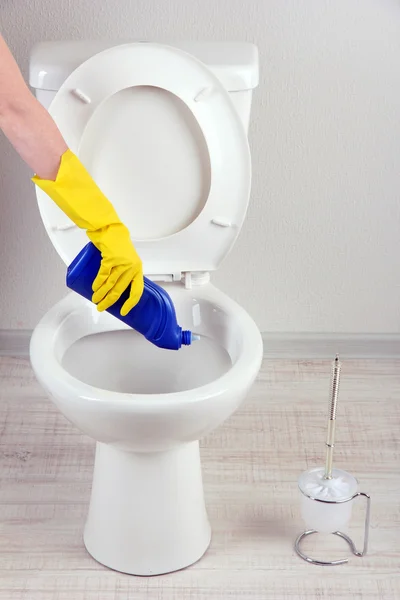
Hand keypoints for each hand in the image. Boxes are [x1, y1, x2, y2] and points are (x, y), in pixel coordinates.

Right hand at [32, 150, 143, 313]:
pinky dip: (97, 283)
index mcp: (137, 268)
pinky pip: (104, 274)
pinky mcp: (113, 257)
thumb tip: (115, 285)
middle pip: (120, 289)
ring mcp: (123, 262)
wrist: (109, 226)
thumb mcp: (123, 260)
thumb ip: (121, 271)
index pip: (137, 290)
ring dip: (101, 294)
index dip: (131, 303)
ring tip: (95, 300)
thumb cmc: (115, 243)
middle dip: (109, 301)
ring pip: (110, 284)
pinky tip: (94, 288)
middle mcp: (132, 266)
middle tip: (101, 307)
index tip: (125, 311)